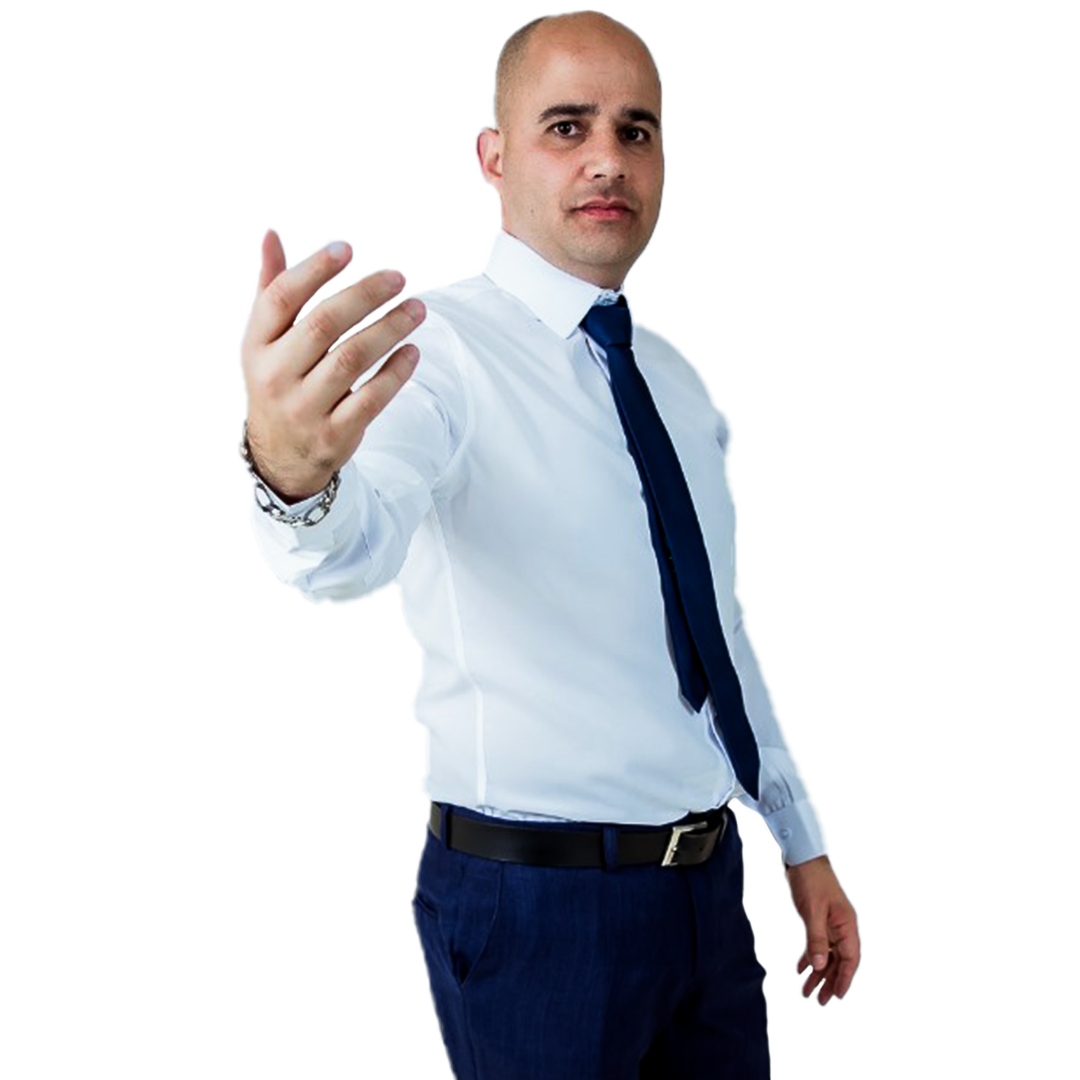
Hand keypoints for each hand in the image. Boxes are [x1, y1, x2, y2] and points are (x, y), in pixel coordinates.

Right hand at [238, 227, 426, 500]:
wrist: (280, 458)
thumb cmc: (277, 384)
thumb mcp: (263, 341)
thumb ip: (268, 288)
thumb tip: (269, 234)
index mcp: (257, 346)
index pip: (281, 299)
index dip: (313, 270)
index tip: (347, 248)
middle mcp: (276, 376)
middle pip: (323, 325)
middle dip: (365, 296)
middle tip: (398, 277)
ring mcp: (305, 408)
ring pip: (352, 360)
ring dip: (389, 329)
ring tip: (417, 308)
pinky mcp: (335, 434)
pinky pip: (371, 399)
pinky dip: (395, 373)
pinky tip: (413, 350)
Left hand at [783, 854, 860, 1005]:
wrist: (801, 857)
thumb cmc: (812, 877)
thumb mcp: (813, 910)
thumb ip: (816, 938)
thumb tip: (821, 964)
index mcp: (846, 924)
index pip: (849, 958)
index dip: (844, 978)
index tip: (837, 995)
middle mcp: (841, 925)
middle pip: (838, 960)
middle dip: (829, 981)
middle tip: (819, 999)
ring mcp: (830, 922)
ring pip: (827, 954)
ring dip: (818, 972)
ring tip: (807, 989)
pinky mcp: (818, 918)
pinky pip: (817, 943)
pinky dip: (810, 956)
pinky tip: (801, 967)